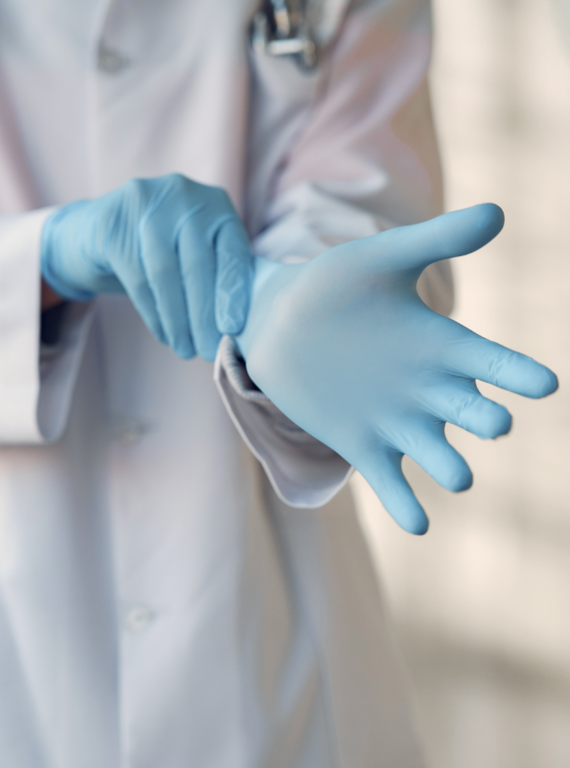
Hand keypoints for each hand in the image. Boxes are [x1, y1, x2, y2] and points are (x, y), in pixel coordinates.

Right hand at [41, 173, 254, 360]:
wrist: (101, 231)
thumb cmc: (164, 250)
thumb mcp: (197, 250)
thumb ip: (219, 273)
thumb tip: (238, 328)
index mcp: (215, 204)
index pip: (231, 250)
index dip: (233, 291)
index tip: (233, 328)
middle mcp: (184, 196)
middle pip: (198, 264)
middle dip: (204, 314)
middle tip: (208, 350)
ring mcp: (145, 205)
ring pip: (165, 274)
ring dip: (178, 320)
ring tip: (185, 350)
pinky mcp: (113, 225)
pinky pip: (137, 279)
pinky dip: (153, 314)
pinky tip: (164, 335)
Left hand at [235, 204, 557, 533]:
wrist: (277, 321)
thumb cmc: (332, 285)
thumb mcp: (380, 258)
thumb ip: (434, 241)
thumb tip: (499, 211)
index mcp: (439, 346)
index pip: (493, 363)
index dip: (518, 373)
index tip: (542, 382)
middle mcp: (427, 389)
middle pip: (473, 414)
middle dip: (486, 419)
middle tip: (492, 420)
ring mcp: (396, 421)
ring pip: (439, 455)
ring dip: (451, 467)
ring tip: (456, 475)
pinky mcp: (361, 445)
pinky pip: (391, 483)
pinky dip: (405, 505)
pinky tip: (418, 523)